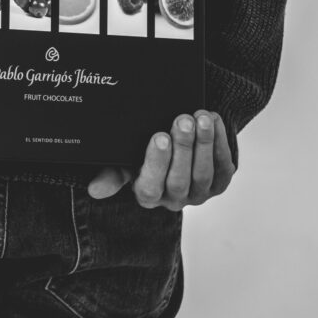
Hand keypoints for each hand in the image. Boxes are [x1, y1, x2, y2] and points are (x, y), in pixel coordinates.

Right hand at [88, 110, 234, 210]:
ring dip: (203, 143)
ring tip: (200, 117)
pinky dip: (219, 142)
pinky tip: (213, 121)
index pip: (150, 186)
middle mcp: (174, 200)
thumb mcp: (124, 163)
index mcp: (147, 195)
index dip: (156, 162)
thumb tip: (94, 190)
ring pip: (203, 173)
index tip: (159, 136)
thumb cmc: (144, 154)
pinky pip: (223, 166)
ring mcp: (199, 193)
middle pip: (180, 179)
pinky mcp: (219, 184)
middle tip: (182, 120)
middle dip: (183, 148)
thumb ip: (112, 175)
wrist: (175, 147)